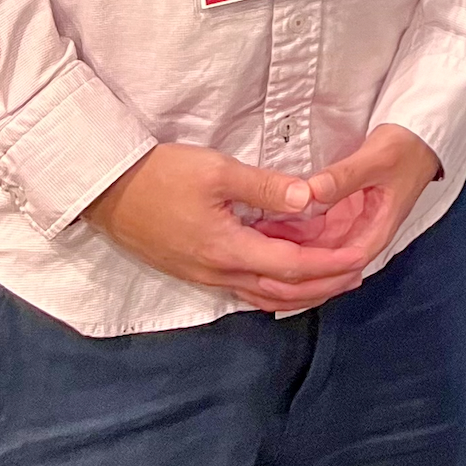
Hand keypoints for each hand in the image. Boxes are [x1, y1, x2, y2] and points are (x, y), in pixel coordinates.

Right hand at [84, 143, 375, 312]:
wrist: (105, 191)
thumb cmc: (162, 174)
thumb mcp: (218, 171)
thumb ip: (266, 188)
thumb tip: (310, 200)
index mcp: (226, 249)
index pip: (291, 267)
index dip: (329, 265)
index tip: (361, 257)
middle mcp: (216, 272)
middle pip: (280, 292)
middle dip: (322, 286)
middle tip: (357, 274)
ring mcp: (202, 275)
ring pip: (261, 295)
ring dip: (299, 291)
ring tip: (332, 279)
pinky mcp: (193, 269)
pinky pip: (242, 287)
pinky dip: (273, 286)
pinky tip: (286, 274)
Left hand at [253, 125, 440, 280]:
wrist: (419, 134)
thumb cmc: (406, 147)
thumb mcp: (376, 159)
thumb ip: (344, 177)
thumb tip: (308, 193)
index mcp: (377, 229)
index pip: (346, 263)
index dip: (316, 273)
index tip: (284, 271)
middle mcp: (362, 233)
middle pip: (327, 265)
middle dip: (294, 270)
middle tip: (257, 266)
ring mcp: (350, 225)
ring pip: (316, 252)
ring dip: (289, 255)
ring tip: (254, 251)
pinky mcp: (341, 215)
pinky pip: (313, 235)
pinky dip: (292, 238)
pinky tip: (267, 234)